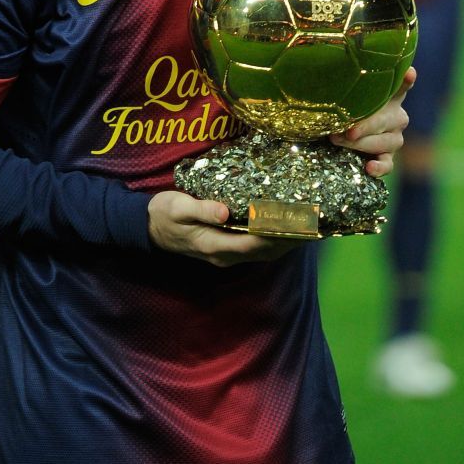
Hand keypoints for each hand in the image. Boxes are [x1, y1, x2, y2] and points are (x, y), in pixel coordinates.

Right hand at [147, 190, 300, 267]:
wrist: (148, 228)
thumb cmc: (163, 214)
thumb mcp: (177, 207)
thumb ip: (201, 209)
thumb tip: (224, 211)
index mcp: (214, 245)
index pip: (253, 243)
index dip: (276, 234)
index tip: (297, 222)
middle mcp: (225, 255)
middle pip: (265, 251)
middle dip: (291, 240)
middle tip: (315, 223)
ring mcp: (227, 255)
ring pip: (265, 253)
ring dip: (288, 242)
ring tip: (310, 227)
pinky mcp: (228, 249)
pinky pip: (258, 248)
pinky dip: (277, 241)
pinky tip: (289, 229)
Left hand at [329, 66, 415, 177]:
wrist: (336, 135)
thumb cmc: (341, 109)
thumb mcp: (344, 99)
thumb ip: (344, 96)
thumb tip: (331, 100)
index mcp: (389, 97)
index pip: (401, 87)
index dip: (406, 81)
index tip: (410, 73)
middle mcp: (396, 117)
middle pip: (387, 120)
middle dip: (366, 125)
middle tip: (349, 130)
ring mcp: (394, 138)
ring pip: (385, 142)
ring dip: (361, 143)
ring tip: (339, 141)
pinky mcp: (388, 157)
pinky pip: (387, 164)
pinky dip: (379, 167)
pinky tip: (369, 167)